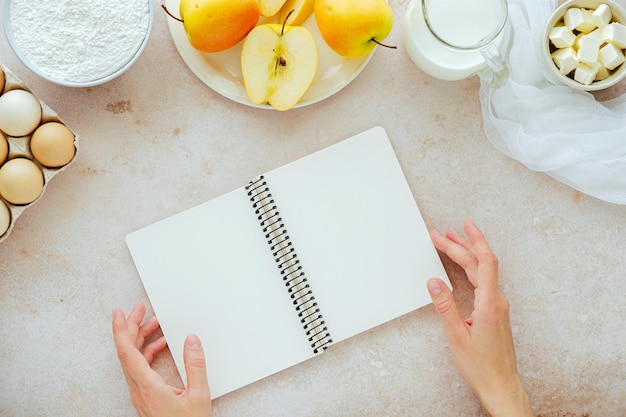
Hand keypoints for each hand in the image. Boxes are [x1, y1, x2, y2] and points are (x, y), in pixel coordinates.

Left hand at [112, 302, 211, 416]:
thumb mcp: (199, 396)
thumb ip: (196, 365)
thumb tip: (192, 340)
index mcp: (148, 387)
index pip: (127, 353)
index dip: (121, 330)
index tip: (118, 313)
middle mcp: (139, 390)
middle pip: (127, 352)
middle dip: (132, 327)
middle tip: (140, 308)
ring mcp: (140, 394)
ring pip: (132, 360)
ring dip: (141, 339)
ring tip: (154, 323)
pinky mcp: (145, 396)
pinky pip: (140, 368)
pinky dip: (148, 352)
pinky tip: (161, 345)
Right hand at [427, 219, 533, 416]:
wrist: (500, 384)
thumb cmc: (481, 365)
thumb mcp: (456, 335)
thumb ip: (445, 306)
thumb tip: (434, 282)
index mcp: (489, 303)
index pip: (484, 262)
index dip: (475, 240)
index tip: (464, 226)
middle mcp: (497, 301)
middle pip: (481, 263)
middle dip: (462, 245)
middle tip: (442, 234)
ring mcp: (498, 306)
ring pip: (484, 271)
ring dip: (468, 255)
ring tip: (452, 242)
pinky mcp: (496, 312)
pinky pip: (485, 281)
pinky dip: (472, 268)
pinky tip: (464, 267)